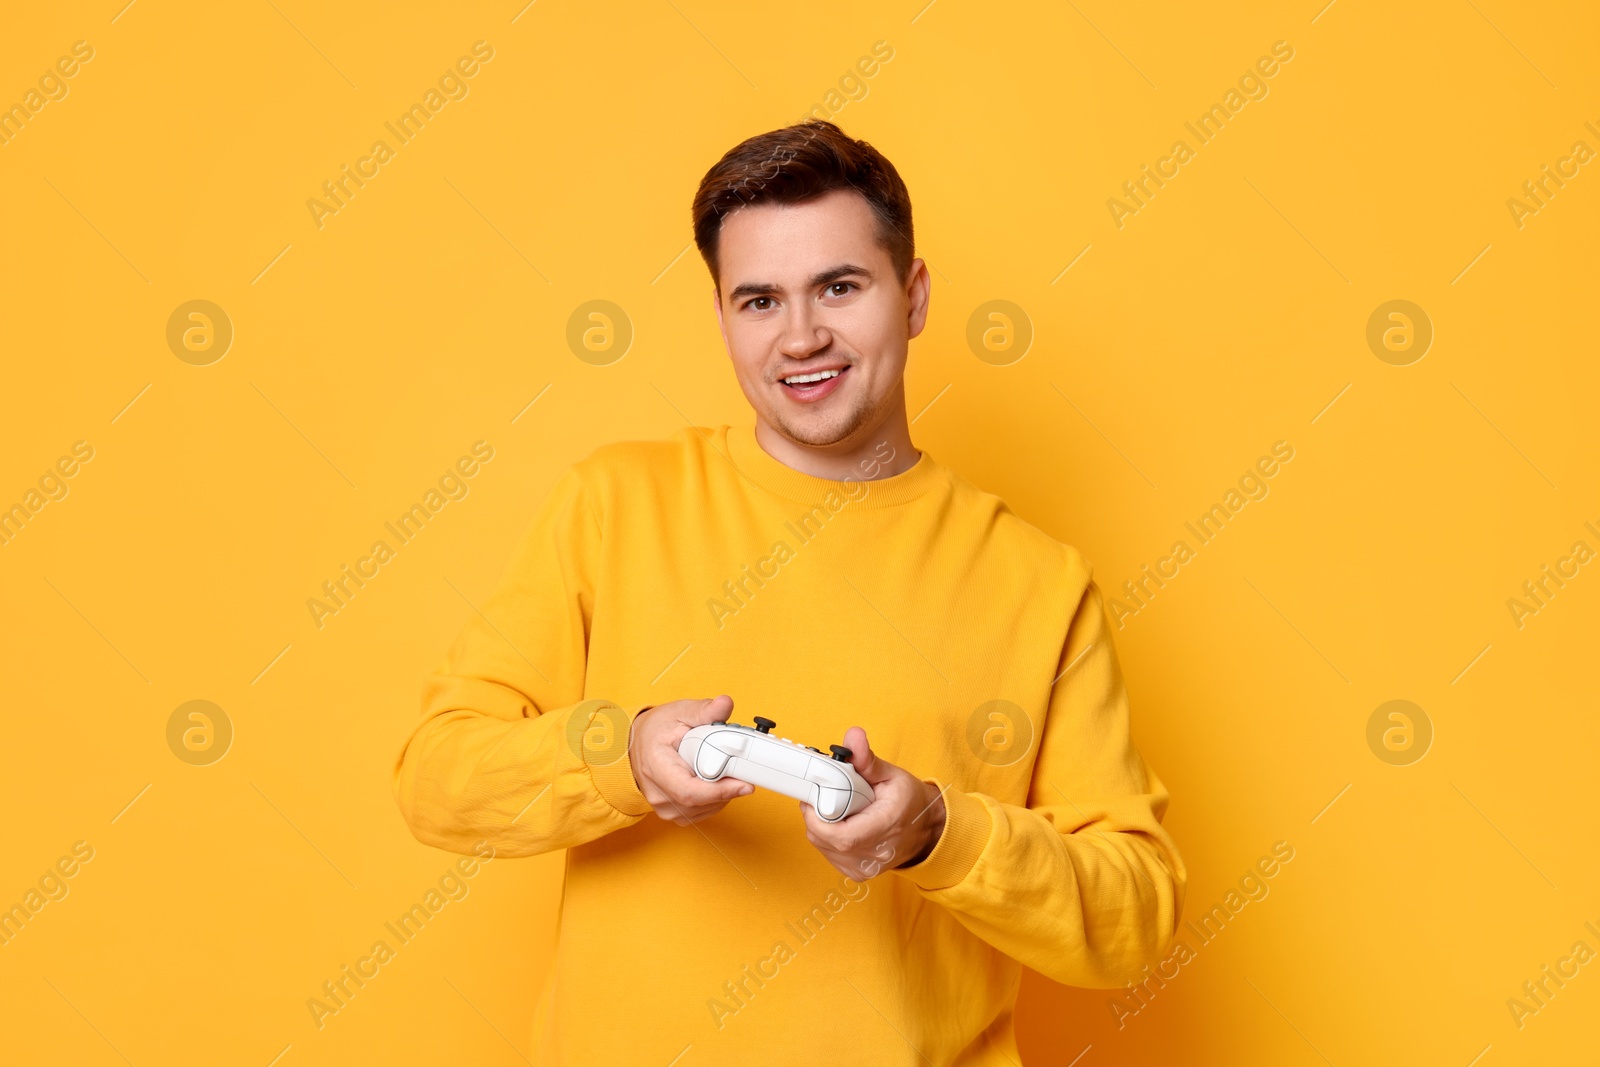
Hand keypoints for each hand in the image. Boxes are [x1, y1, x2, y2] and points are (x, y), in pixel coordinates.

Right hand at [629, 695, 752, 825]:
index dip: (720, 791)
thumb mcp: (678, 712)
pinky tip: (716, 779)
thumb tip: (725, 704)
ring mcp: (666, 808)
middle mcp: (659, 794)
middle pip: (703, 801)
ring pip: (707, 808)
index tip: (745, 784)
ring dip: (724, 792)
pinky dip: (716, 798)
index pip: (689, 791)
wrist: (638, 745)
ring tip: (724, 767)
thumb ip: (704, 710)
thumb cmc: (656, 730)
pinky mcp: (675, 813)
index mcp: (656, 767)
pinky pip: (704, 811)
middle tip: (741, 766)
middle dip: (729, 785)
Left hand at [801, 726, 945, 880]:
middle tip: (826, 795)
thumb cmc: (910, 802)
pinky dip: (827, 836)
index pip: (837, 834)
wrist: (926, 831)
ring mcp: (863, 868)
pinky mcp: (856, 872)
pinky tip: (840, 823)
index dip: (817, 813)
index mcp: (883, 829)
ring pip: (821, 845)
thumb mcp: (892, 776)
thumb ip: (866, 760)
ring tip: (838, 808)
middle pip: (823, 838)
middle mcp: (872, 855)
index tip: (817, 794)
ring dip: (821, 824)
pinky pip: (827, 853)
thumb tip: (853, 738)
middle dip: (816, 813)